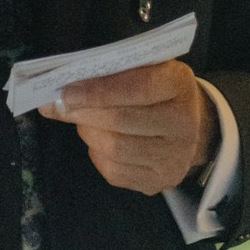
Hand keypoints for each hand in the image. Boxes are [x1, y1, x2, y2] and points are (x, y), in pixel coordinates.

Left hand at [40, 60, 216, 195]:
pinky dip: (97, 155)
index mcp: (179, 85)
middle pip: (121, 120)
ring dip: (88, 133)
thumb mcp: (144, 68)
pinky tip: (99, 142)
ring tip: (83, 122)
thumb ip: (110, 73)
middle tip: (61, 106)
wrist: (189, 125)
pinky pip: (114, 172)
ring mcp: (174, 158)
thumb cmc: (156, 90)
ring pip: (114, 149)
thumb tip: (62, 91)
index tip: (66, 92)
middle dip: (83, 113)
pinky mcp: (160, 181)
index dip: (98, 90)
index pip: (137, 87)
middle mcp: (184, 124)